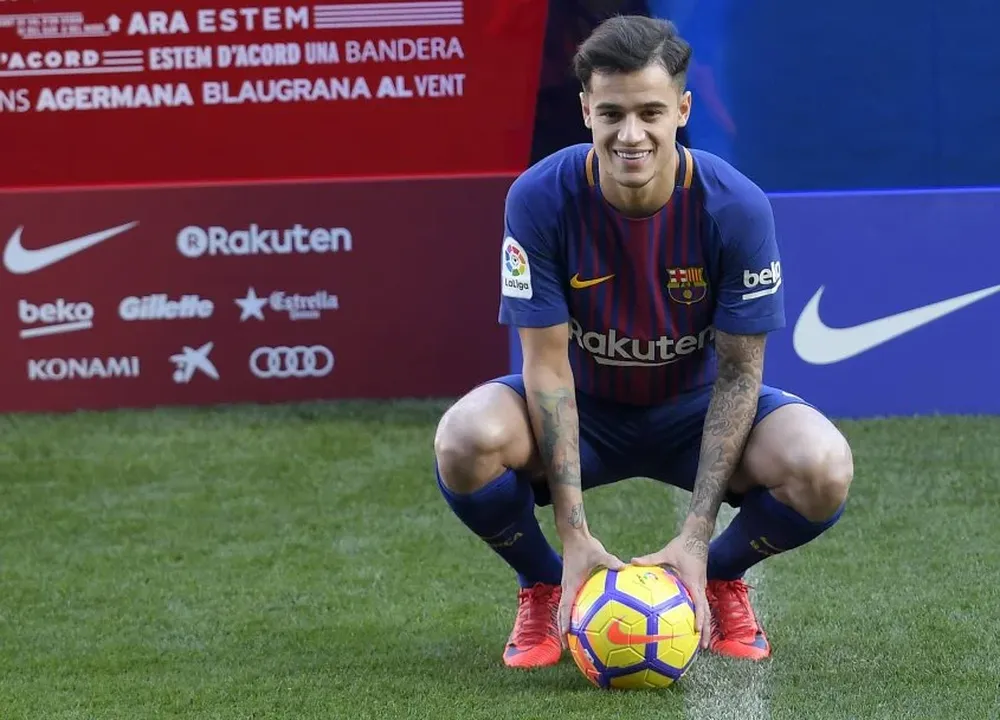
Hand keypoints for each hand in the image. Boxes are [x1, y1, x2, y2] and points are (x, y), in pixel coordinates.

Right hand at [558, 533, 625, 644]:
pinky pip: (570, 602)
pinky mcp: (571, 583)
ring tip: (572, 638)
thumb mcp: (600, 553)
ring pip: (564, 609)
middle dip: (562, 630)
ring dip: (566, 623)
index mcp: (572, 584)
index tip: (566, 636)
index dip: (565, 623)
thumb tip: (626, 567)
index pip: (566, 608)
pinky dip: (572, 613)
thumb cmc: (586, 545)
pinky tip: (583, 618)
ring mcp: (568, 586)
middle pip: (561, 613)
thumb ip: (611, 562)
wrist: (573, 536)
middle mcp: (567, 587)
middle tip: (567, 646)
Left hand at [632, 534, 710, 648]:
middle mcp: (700, 587)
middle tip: (702, 647)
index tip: (696, 630)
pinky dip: (699, 615)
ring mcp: (701, 587)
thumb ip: (650, 559)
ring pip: (705, 610)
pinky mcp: (698, 586)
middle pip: (706, 612)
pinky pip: (701, 604)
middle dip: (706, 630)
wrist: (697, 538)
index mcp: (694, 582)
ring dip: (704, 626)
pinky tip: (691, 624)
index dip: (699, 618)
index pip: (699, 604)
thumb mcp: (666, 553)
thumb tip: (632, 562)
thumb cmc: (682, 546)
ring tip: (700, 642)